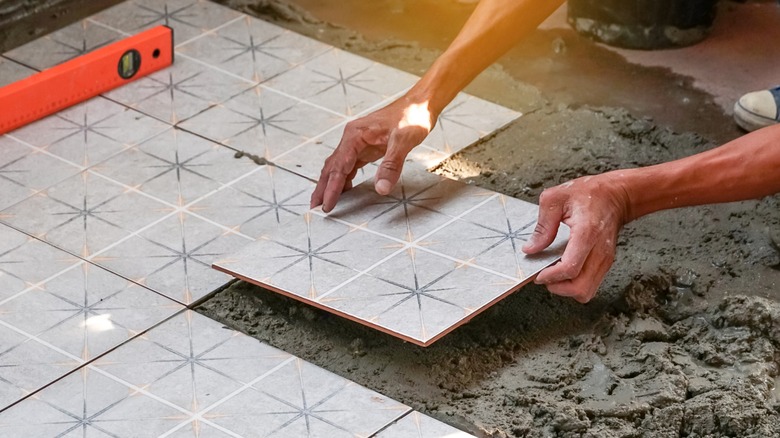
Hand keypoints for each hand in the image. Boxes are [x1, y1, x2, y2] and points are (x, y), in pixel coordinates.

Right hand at [310, 96, 434, 212]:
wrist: (420, 104)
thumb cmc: (411, 116)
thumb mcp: (403, 141)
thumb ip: (391, 165)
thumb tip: (380, 188)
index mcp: (355, 135)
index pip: (339, 167)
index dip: (332, 188)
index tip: (327, 204)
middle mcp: (352, 139)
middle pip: (332, 167)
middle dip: (323, 188)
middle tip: (315, 207)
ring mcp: (358, 144)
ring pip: (339, 167)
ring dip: (331, 185)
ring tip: (324, 202)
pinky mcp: (366, 148)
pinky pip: (350, 166)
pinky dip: (344, 180)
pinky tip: (343, 191)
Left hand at [522, 173, 630, 302]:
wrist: (616, 195)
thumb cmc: (589, 194)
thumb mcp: (555, 199)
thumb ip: (542, 226)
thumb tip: (531, 248)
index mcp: (586, 233)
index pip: (570, 268)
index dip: (551, 276)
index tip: (538, 274)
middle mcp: (599, 251)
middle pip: (581, 288)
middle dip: (558, 288)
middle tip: (545, 276)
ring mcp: (605, 259)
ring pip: (586, 291)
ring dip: (567, 288)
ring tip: (554, 273)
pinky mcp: (605, 263)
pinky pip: (590, 284)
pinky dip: (575, 284)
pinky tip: (565, 269)